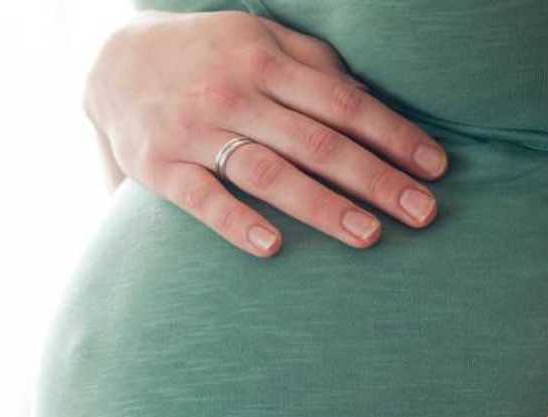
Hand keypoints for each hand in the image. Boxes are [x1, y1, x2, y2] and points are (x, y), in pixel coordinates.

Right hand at [86, 10, 446, 256]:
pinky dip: (237, 223)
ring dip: (321, 206)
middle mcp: (233, 93)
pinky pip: (202, 199)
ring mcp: (193, 132)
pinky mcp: (158, 167)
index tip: (436, 168)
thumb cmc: (204, 55)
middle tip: (423, 213)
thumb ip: (310, 66)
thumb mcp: (257, 39)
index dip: (393, 135)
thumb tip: (368, 102)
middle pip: (316, 141)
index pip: (342, 101)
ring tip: (369, 236)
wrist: (111, 62)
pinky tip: (273, 248)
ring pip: (267, 172)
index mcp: (264, 60)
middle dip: (375, 179)